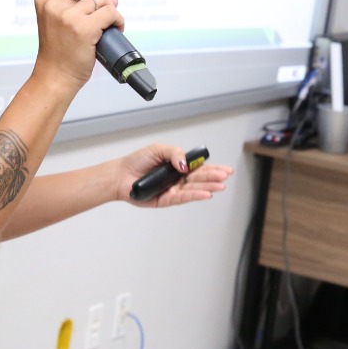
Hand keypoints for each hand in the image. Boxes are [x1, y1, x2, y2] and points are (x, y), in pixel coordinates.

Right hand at [30, 0, 121, 93]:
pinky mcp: (84, 28)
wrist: (55, 77)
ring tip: (108, 24)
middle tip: (102, 12)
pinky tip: (116, 28)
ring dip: (111, 10)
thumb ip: (72, 4)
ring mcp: (69, 16)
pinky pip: (111, 12)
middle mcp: (54, 5)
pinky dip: (118, 20)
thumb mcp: (54, 21)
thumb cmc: (57, 52)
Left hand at [113, 143, 232, 207]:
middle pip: (200, 178)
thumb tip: (186, 165)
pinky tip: (206, 194)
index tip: (226, 170)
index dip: (213, 168)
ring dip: (208, 187)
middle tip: (225, 177)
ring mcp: (173, 190)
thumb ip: (175, 153)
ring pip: (194, 189)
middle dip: (213, 177)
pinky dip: (194, 196)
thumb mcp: (158, 149)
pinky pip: (182, 198)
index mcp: (179, 166)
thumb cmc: (138, 161)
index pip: (200, 167)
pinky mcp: (166, 200)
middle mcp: (178, 179)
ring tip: (220, 186)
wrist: (121, 175)